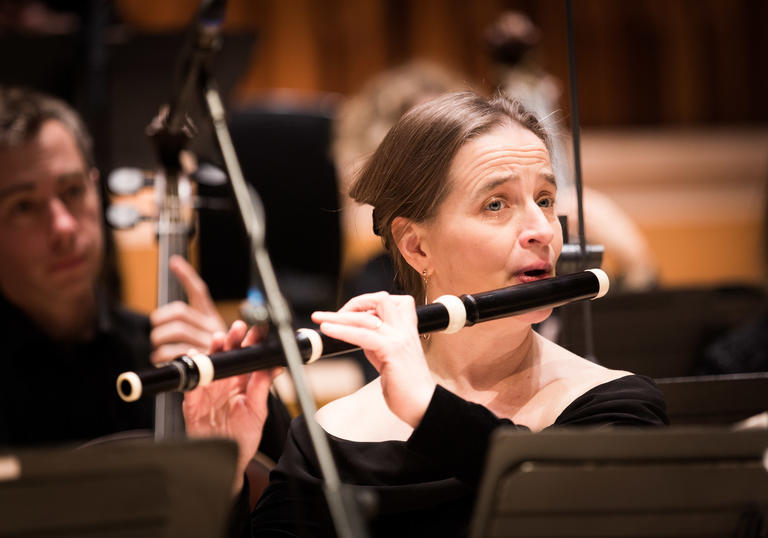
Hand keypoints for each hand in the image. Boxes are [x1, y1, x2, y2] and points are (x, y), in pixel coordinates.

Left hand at [149, 255, 225, 363]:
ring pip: (176, 332)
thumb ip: (188, 317)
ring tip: (157, 350)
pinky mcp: (203, 362)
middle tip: (155, 330)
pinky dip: (161, 358)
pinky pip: (175, 354)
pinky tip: (161, 361)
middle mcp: (213, 328)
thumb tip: (174, 276)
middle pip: (181, 312)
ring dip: (158, 342)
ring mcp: (209, 345)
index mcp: (211, 318)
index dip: (187, 276)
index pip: (199, 292)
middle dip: (160, 321)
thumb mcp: (203, 334)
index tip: (174, 262)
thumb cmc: (207, 355)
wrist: (224, 383)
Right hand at [183, 320, 279, 494]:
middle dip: (234, 338)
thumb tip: (276, 366)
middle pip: (229, 353)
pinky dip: (192, 367)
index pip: (249, 356)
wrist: (223, 461)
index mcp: (244, 381)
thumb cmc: (243, 437)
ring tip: (220, 338)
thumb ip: (262, 387)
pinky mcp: (193, 398)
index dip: (253, 341)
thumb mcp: (257, 411)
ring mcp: (209, 387)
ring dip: (214, 348)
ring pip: (210, 361)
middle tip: (239, 329)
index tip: (259, 329)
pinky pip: (191, 379)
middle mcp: (226, 380)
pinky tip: (196, 356)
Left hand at [311, 292, 434, 427]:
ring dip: (338, 316)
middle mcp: (404, 330)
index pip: (391, 302)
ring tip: (320, 318)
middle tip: (335, 315)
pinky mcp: (392, 350)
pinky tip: (328, 330)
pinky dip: (341, 330)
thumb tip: (357, 335)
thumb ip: (377, 345)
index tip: (350, 314)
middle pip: (381, 299)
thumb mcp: (390, 359)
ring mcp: (399, 338)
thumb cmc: (407, 388)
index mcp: (407, 330)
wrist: (424, 406)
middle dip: (355, 303)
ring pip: (366, 316)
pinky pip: (362, 335)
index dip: (369, 302)